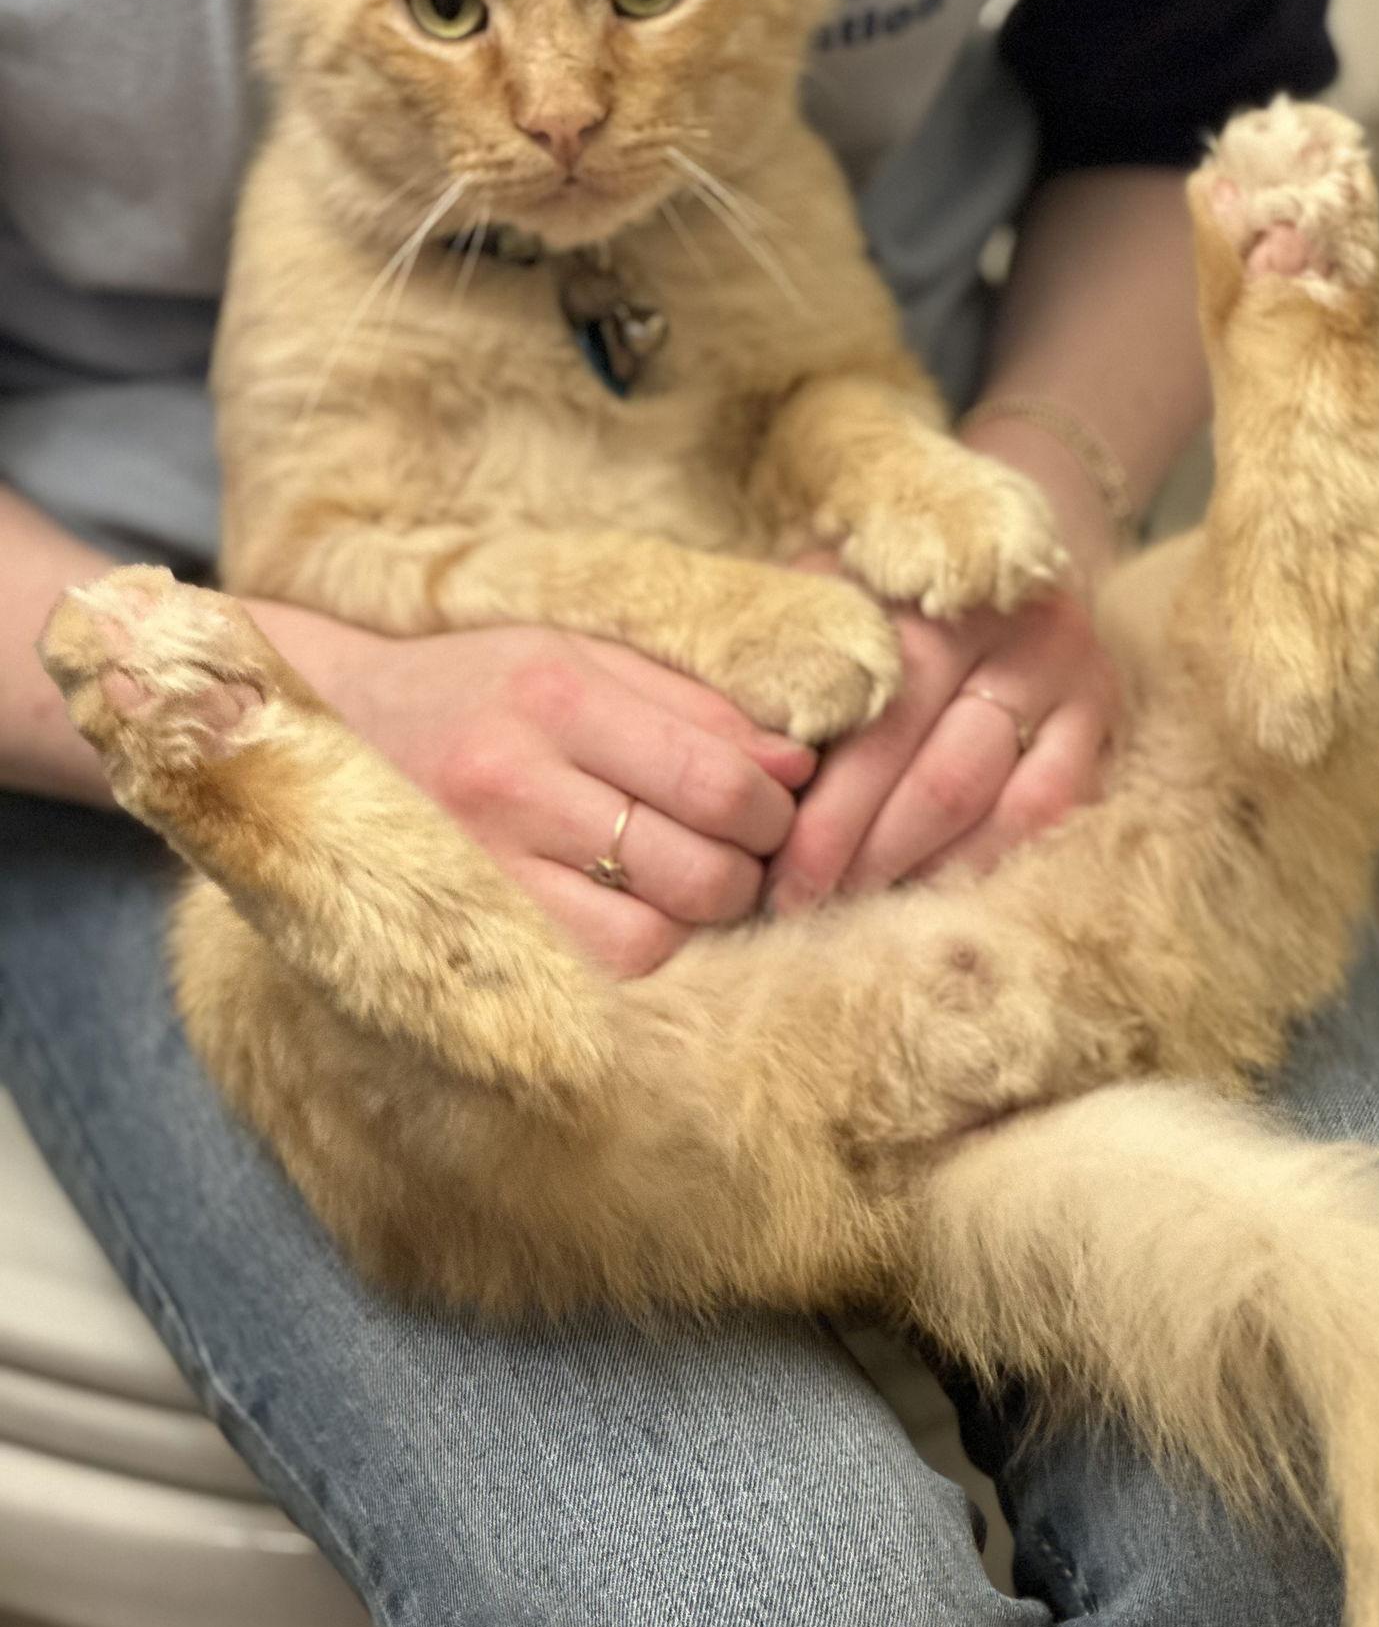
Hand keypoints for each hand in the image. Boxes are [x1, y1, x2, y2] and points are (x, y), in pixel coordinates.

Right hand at [253, 605, 813, 978]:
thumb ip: (693, 701)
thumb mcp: (583, 655)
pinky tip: (639, 915)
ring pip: (655, 935)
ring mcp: (484, 863)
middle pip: (700, 862)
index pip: (718, 776)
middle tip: (751, 854)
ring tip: (696, 884)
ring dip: (702, 920)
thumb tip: (799, 764)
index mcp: (555, 692)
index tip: (783, 806)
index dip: (778, 808)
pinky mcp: (468, 924)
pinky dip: (642, 952)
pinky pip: (596, 971)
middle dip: (754, 869)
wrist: (331, 724)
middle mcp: (514, 778)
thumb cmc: (481, 685)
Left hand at [764, 574, 1117, 911]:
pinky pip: (1053, 808)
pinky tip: (939, 891)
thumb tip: (743, 775)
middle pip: (939, 776)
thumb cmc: (877, 594)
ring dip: (926, 870)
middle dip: (865, 856)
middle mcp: (1012, 628)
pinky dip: (993, 857)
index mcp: (932, 597)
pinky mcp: (1106, 711)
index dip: (826, 814)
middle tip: (808, 912)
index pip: (878, 726)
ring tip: (861, 914)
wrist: (993, 555)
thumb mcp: (824, 600)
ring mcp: (1071, 670)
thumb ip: (785, 670)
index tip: (775, 878)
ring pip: (998, 801)